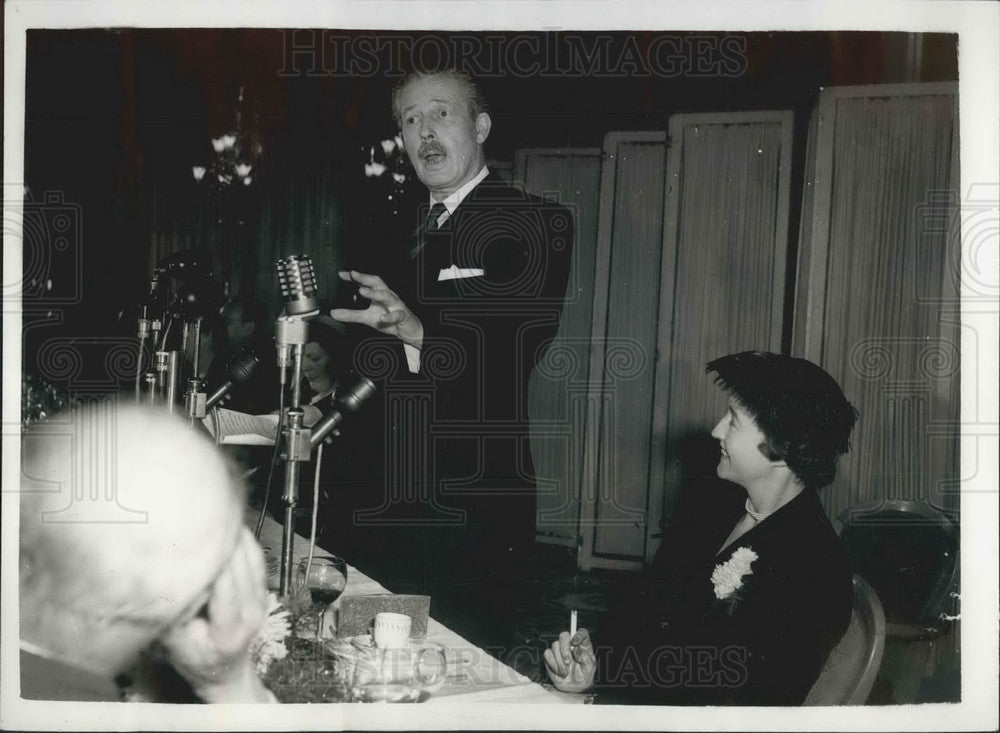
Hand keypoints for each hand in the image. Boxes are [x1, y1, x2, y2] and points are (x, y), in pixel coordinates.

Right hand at [160, 527, 272, 702]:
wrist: (225, 672)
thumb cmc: (195, 659)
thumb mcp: (173, 645)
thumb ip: (173, 615)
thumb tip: (170, 579)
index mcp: (228, 633)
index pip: (224, 591)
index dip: (213, 564)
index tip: (196, 539)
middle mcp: (251, 615)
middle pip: (241, 569)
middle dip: (223, 543)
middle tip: (203, 518)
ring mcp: (261, 602)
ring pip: (251, 560)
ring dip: (235, 536)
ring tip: (215, 514)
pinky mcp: (263, 591)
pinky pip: (257, 558)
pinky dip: (244, 540)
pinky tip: (229, 525)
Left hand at [329, 271, 422, 349]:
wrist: (408, 330)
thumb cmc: (389, 319)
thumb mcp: (367, 317)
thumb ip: (351, 314)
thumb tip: (333, 313)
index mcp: (379, 294)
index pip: (366, 282)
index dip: (355, 277)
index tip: (341, 274)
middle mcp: (387, 296)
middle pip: (378, 283)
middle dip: (365, 278)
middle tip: (354, 275)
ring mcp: (396, 305)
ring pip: (387, 295)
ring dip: (375, 293)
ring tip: (363, 291)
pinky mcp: (403, 315)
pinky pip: (397, 314)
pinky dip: (390, 316)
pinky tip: (382, 318)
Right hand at [543, 628, 595, 693]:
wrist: (574, 688)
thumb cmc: (584, 676)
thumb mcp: (590, 669)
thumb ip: (585, 658)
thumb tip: (576, 649)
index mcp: (583, 645)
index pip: (581, 633)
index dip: (578, 634)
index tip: (575, 642)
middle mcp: (571, 644)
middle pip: (564, 635)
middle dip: (565, 648)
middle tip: (568, 662)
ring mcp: (560, 649)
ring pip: (555, 645)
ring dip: (560, 661)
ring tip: (565, 672)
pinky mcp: (550, 656)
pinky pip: (547, 654)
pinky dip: (553, 664)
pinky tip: (559, 672)